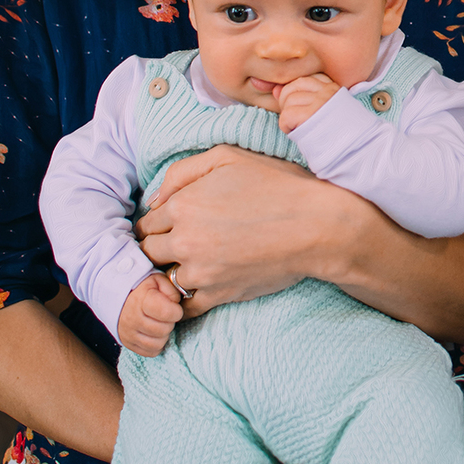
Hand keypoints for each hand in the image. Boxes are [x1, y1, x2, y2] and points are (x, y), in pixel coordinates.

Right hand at [117, 272, 183, 355]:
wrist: (118, 297)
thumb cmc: (143, 289)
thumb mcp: (158, 281)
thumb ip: (171, 289)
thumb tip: (176, 304)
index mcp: (141, 300)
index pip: (166, 313)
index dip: (176, 311)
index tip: (174, 308)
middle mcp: (132, 318)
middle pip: (164, 330)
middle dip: (170, 322)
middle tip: (165, 315)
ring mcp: (128, 333)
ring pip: (158, 343)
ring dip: (164, 334)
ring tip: (160, 323)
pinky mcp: (128, 343)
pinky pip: (150, 352)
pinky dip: (156, 344)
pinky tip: (155, 333)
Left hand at [136, 145, 368, 312]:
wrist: (316, 225)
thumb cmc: (277, 185)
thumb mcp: (228, 156)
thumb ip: (182, 172)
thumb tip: (154, 199)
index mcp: (182, 205)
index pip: (147, 222)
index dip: (158, 221)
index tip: (171, 223)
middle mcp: (184, 240)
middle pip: (149, 251)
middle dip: (159, 247)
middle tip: (178, 243)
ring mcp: (201, 272)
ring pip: (164, 279)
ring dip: (172, 272)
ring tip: (192, 263)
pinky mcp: (219, 294)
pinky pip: (185, 306)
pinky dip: (185, 300)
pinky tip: (199, 286)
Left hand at [273, 73, 338, 133]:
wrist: (357, 150)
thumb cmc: (340, 132)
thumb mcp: (326, 110)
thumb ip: (303, 96)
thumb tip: (276, 90)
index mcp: (333, 89)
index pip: (304, 80)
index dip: (296, 94)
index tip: (300, 108)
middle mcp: (326, 92)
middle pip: (292, 87)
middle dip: (287, 103)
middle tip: (295, 119)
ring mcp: (319, 103)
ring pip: (288, 101)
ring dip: (287, 116)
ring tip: (298, 127)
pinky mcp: (309, 117)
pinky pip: (286, 116)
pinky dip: (286, 126)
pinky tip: (296, 133)